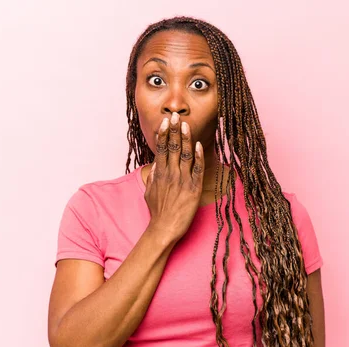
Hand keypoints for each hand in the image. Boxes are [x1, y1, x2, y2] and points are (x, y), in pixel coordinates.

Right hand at [144, 112, 204, 243]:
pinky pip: (197, 169)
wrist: (164, 228)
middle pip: (171, 147)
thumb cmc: (157, 212)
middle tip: (175, 116)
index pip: (160, 149)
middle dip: (173, 130)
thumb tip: (155, 164)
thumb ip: (152, 176)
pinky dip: (198, 157)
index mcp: (159, 173)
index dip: (163, 134)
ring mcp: (182, 180)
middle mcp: (170, 174)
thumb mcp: (149, 192)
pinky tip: (198, 145)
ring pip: (184, 155)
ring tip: (185, 124)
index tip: (165, 122)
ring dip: (185, 138)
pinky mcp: (193, 188)